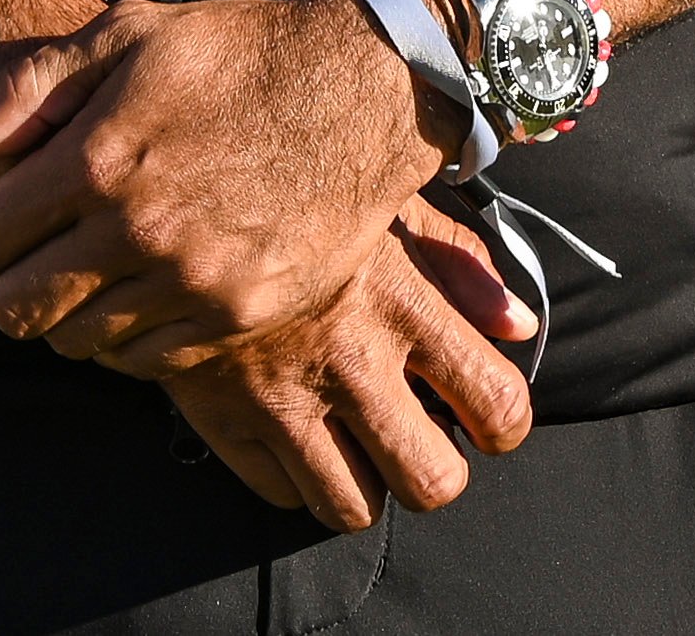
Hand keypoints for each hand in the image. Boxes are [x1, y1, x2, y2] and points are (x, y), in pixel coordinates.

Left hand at [0, 0, 438, 361]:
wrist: (366, 92)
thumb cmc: (239, 54)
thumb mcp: (130, 32)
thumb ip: (29, 88)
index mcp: (97, 158)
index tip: (6, 216)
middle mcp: (136, 230)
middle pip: (14, 310)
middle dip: (13, 283)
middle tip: (42, 253)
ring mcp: (189, 281)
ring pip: (76, 342)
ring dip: (73, 312)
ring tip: (101, 267)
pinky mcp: (235, 316)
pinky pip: (144, 361)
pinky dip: (132, 335)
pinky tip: (150, 287)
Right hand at [138, 201, 540, 525]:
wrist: (175, 190)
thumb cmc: (296, 187)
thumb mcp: (387, 199)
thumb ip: (460, 262)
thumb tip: (519, 325)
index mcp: (403, 305)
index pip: (495, 402)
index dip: (506, 424)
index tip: (491, 418)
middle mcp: (351, 364)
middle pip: (431, 481)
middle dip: (436, 472)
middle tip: (422, 442)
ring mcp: (285, 401)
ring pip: (354, 508)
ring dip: (367, 484)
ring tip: (360, 444)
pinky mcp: (225, 420)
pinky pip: (281, 496)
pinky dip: (298, 478)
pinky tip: (300, 433)